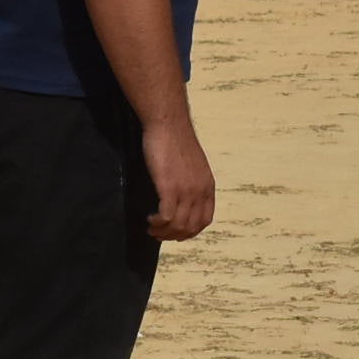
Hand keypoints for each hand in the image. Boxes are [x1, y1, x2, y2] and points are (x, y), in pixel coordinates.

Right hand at [142, 117, 216, 240]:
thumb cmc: (176, 141)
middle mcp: (200, 191)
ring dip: (163, 232)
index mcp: (208, 186)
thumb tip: (182, 197)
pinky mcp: (170, 187)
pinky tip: (149, 219)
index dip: (190, 231)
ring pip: (178, 225)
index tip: (175, 232)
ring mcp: (186, 190)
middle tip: (158, 233)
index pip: (204, 220)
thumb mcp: (193, 165)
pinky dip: (157, 223)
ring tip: (151, 228)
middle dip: (174, 235)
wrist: (169, 124)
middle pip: (191, 227)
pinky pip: (166, 217)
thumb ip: (191, 182)